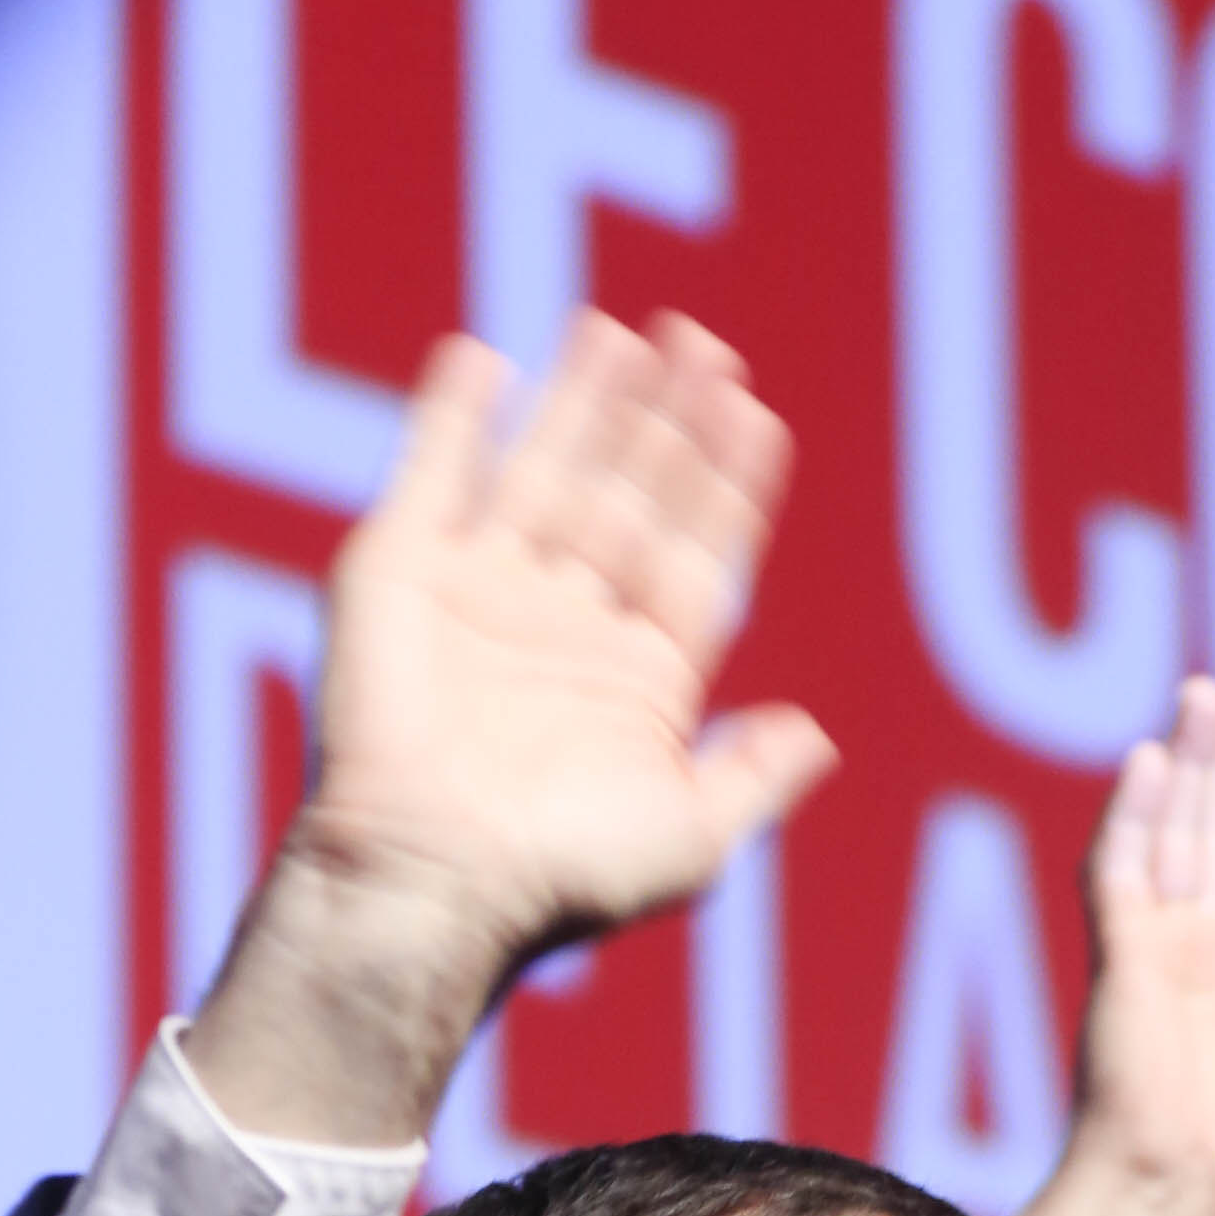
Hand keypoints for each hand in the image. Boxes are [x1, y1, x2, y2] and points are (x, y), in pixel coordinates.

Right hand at [189, 311, 835, 1152]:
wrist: (430, 882)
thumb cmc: (563, 880)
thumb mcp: (692, 840)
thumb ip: (753, 777)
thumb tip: (816, 734)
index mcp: (636, 679)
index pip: (697, 555)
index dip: (727, 485)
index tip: (757, 416)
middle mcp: (561, 626)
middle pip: (628, 498)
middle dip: (666, 424)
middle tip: (702, 345)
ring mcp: (479, 593)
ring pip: (543, 470)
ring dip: (580, 401)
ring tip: (620, 333)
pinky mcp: (398, 573)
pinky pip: (430, 472)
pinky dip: (451, 415)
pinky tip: (484, 357)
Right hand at [987, 682, 1214, 1215]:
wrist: (1176, 1201)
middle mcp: (1192, 963)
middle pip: (1210, 841)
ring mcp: (1153, 954)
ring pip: (1171, 834)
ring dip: (1186, 764)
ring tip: (1204, 694)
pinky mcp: (1121, 956)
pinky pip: (1123, 868)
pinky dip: (1136, 812)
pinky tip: (1153, 758)